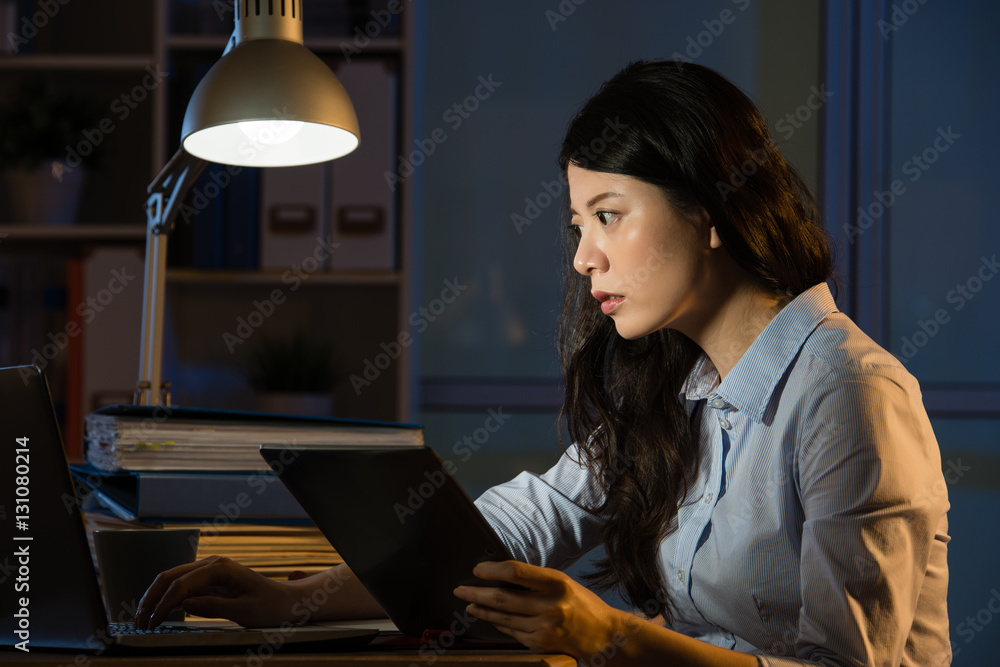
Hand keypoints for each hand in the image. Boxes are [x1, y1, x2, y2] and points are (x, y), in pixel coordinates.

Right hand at [134, 555, 293, 629]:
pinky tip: (159, 612)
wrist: (286, 601)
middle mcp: (213, 563)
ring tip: (144, 619)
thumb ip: (213, 608)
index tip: (151, 624)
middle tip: (139, 622)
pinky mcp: (209, 579)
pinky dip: (167, 598)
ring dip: (156, 597)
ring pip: (173, 579)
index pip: (182, 584)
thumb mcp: (244, 612)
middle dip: (152, 598)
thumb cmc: (270, 606)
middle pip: (171, 577)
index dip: (163, 604)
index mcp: (221, 567)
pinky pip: (182, 585)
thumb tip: (183, 605)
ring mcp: (210, 570)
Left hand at [453, 561, 629, 658]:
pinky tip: (489, 617)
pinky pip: (511, 631)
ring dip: (482, 610)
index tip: (477, 570)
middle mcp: (550, 606)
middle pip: (503, 598)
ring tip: (470, 603)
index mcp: (557, 583)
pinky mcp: (540, 644)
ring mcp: (544, 628)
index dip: (492, 570)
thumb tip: (500, 574)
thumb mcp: (562, 583)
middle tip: (460, 589)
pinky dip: (498, 623)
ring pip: (503, 617)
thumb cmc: (581, 604)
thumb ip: (535, 580)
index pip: (515, 572)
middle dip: (476, 593)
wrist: (603, 635)